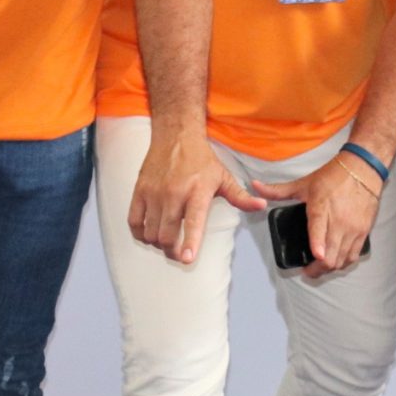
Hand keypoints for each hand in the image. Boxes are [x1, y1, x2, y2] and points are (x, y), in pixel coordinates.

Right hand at [128, 128, 265, 262]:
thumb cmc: (201, 159)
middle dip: (173, 251)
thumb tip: (261, 206)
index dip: (189, 242)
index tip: (187, 259)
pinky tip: (150, 232)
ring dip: (157, 243)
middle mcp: (174, 193)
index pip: (193, 222)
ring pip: (151, 232)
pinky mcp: (140, 191)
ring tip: (166, 240)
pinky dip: (141, 234)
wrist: (176, 136)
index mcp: (198, 191)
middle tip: (179, 253)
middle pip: (167, 235)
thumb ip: (241, 197)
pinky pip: (134, 222)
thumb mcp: (224, 177)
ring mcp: (154, 193)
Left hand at [252, 156, 378, 277]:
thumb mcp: (303, 184)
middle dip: (317, 269)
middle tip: (307, 270)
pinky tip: (336, 261)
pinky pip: (354, 256)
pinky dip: (344, 262)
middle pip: (331, 254)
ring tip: (320, 266)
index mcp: (320, 208)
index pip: (320, 229)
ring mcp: (353, 228)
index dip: (318, 246)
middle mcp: (339, 220)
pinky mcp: (364, 231)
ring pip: (342, 260)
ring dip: (329, 268)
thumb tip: (254, 186)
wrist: (362, 168)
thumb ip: (277, 191)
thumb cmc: (332, 176)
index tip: (315, 256)